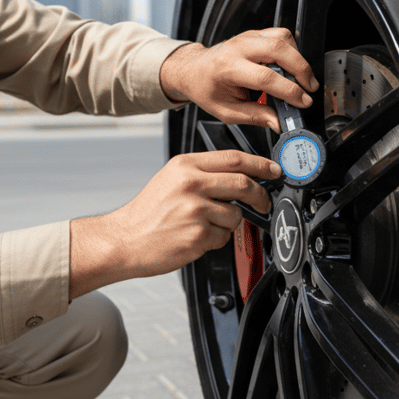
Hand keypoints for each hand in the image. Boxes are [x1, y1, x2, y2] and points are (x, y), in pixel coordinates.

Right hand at [69, 150, 278, 298]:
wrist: (124, 239)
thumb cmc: (149, 213)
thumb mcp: (171, 179)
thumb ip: (204, 174)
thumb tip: (241, 175)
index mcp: (185, 166)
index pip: (233, 158)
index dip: (260, 164)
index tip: (274, 169)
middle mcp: (191, 184)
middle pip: (243, 183)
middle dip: (260, 195)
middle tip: (263, 202)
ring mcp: (195, 210)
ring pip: (236, 214)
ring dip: (230, 223)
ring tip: (206, 225)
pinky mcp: (198, 235)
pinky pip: (224, 236)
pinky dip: (216, 239)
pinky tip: (196, 237)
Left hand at [159, 27, 317, 131]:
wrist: (193, 70)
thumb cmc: (206, 89)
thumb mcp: (226, 111)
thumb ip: (255, 116)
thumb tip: (279, 122)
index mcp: (228, 68)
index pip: (266, 77)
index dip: (289, 91)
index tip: (303, 101)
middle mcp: (238, 48)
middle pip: (278, 50)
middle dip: (301, 70)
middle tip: (309, 88)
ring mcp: (247, 37)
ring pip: (282, 38)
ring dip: (298, 58)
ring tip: (302, 78)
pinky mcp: (255, 34)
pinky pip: (280, 35)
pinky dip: (292, 49)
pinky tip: (291, 65)